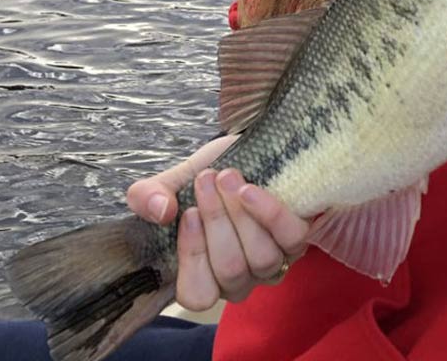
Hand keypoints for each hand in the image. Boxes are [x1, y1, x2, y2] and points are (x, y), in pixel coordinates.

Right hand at [127, 136, 311, 308]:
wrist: (248, 152)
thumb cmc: (209, 176)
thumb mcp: (174, 182)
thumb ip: (148, 196)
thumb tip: (160, 210)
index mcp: (205, 275)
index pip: (198, 295)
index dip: (193, 258)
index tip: (188, 213)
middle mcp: (241, 278)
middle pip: (230, 271)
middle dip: (216, 221)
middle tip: (206, 179)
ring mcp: (273, 262)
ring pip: (261, 258)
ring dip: (240, 214)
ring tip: (227, 176)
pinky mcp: (298, 240)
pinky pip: (290, 237)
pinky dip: (269, 213)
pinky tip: (250, 190)